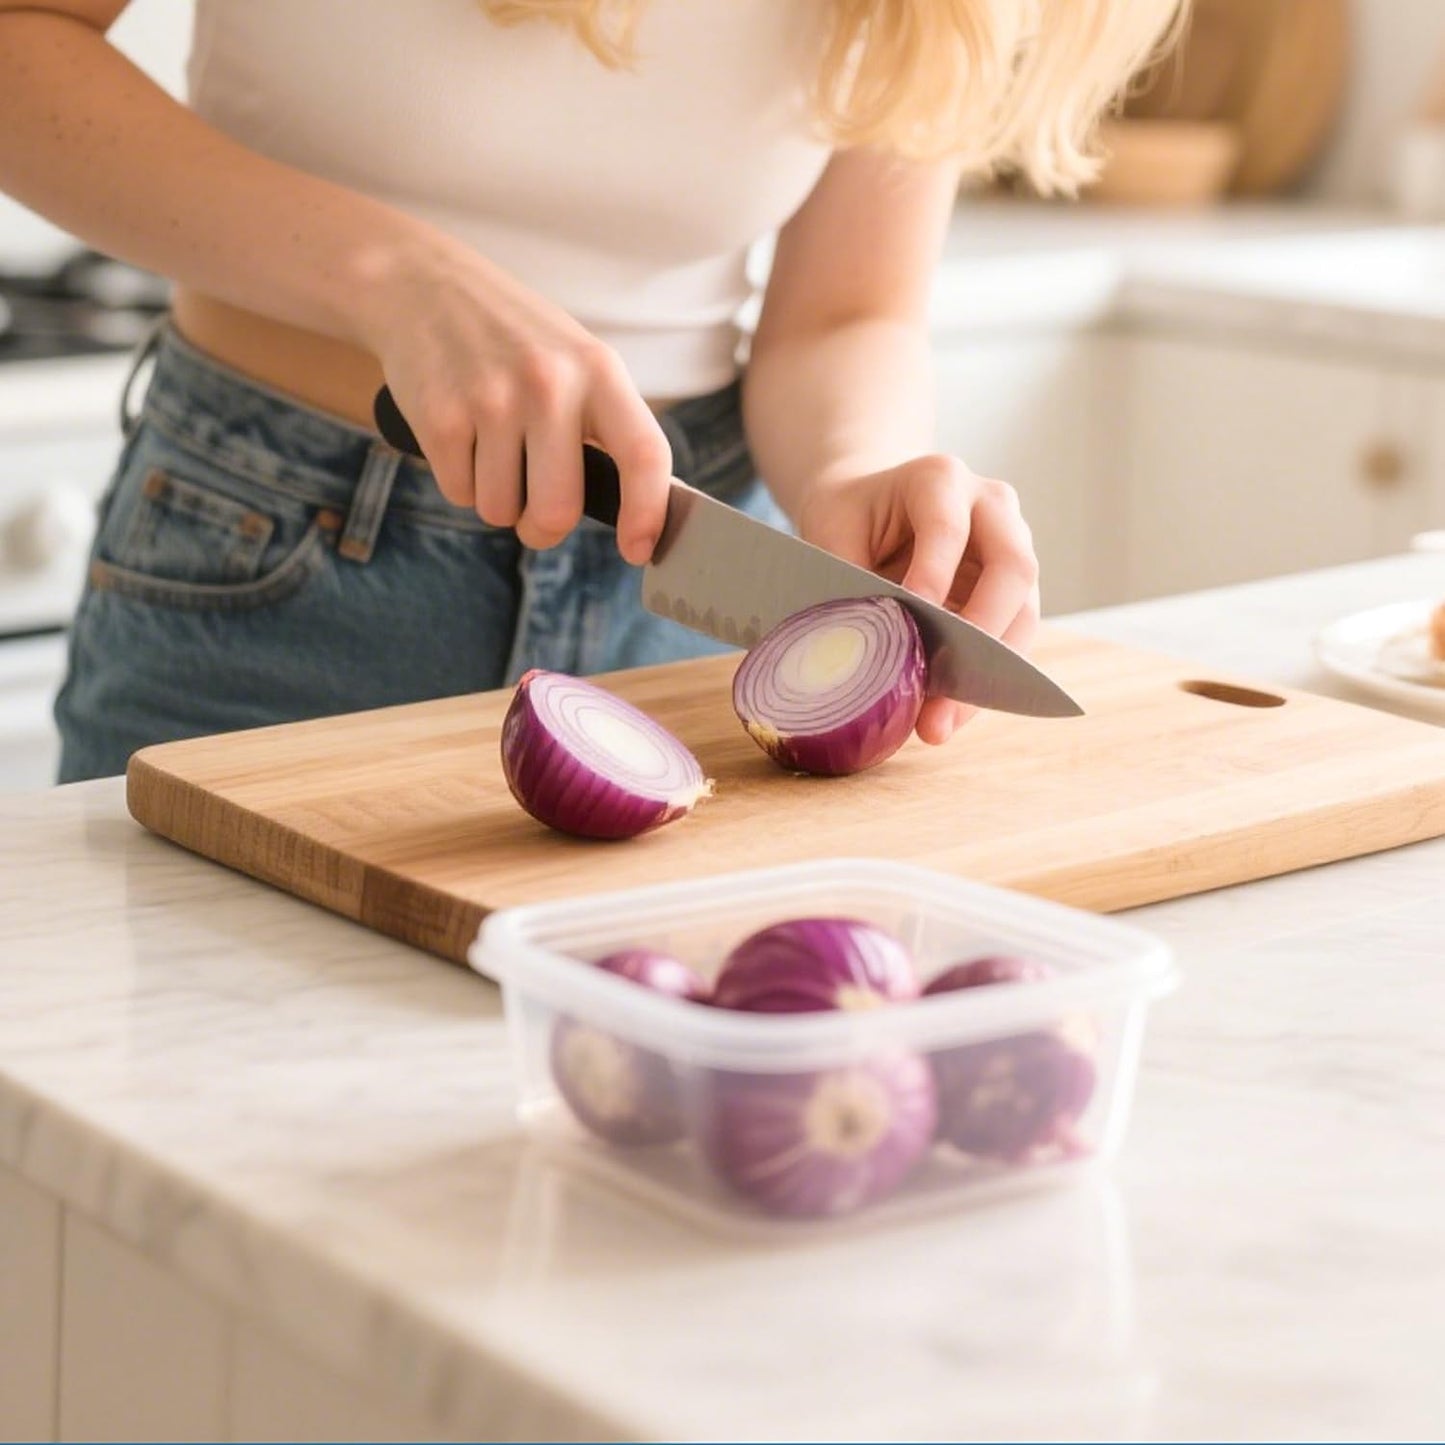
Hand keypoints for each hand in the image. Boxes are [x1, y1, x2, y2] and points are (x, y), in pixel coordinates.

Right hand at [357, 230, 671, 562]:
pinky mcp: (440, 416)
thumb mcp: (578, 364)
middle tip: (536, 515)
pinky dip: (461, 482)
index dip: (647, 513)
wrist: (424, 287)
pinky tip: (462, 436)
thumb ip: (608, 430)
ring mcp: (491, 399)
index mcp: (599, 372)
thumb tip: (642, 517)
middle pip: (558, 511)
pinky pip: (460, 495)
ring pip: (501, 512)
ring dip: (497, 501)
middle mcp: (550, 384)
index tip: (638, 550)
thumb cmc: (517, 342)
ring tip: (493, 450)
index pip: (643, 454)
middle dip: (543, 529)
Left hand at [796, 455, 1040, 744]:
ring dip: (987, 675)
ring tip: (941, 724)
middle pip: (1013, 568)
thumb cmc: (849, 516)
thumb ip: (846, 581)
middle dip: (980, 636)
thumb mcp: (830, 532)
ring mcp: (1012, 547)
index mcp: (939, 479)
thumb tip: (855, 654)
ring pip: (1024, 611)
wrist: (870, 506)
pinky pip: (1013, 639)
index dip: (934, 575)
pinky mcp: (1013, 591)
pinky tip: (949, 717)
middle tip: (943, 690)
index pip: (948, 527)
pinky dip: (983, 683)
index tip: (912, 621)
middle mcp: (991, 507)